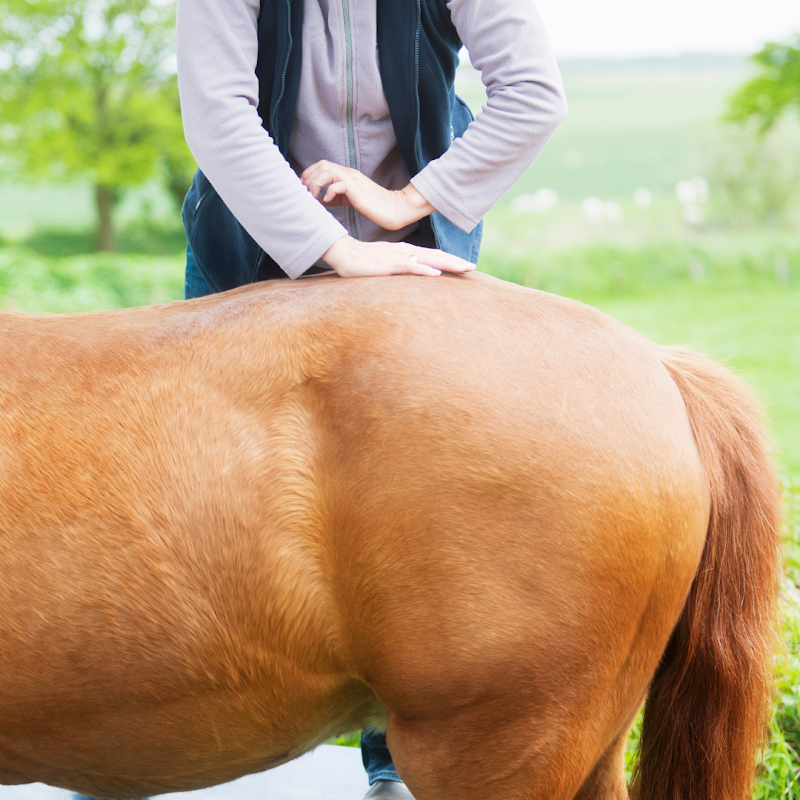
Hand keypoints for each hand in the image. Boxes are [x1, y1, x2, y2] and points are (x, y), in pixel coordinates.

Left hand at [301, 160, 434, 230]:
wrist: (394, 209)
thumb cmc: (373, 206)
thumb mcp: (349, 200)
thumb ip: (336, 197)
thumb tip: (320, 200)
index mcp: (346, 174)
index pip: (322, 165)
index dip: (309, 175)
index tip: (304, 190)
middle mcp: (348, 173)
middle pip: (321, 164)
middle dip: (309, 178)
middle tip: (305, 194)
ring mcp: (353, 180)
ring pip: (327, 171)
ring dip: (316, 184)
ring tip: (313, 197)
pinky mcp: (357, 189)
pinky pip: (338, 184)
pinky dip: (329, 192)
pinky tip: (328, 202)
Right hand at [321, 236, 475, 278]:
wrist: (341, 252)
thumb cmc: (359, 261)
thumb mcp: (382, 264)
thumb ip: (395, 269)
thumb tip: (406, 277)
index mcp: (404, 251)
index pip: (431, 255)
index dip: (448, 259)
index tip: (463, 265)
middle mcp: (405, 251)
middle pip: (435, 256)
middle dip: (455, 261)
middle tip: (472, 268)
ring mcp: (398, 257)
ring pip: (428, 259)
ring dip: (447, 264)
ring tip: (464, 268)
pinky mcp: (388, 264)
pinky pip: (410, 266)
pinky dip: (424, 269)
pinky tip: (436, 273)